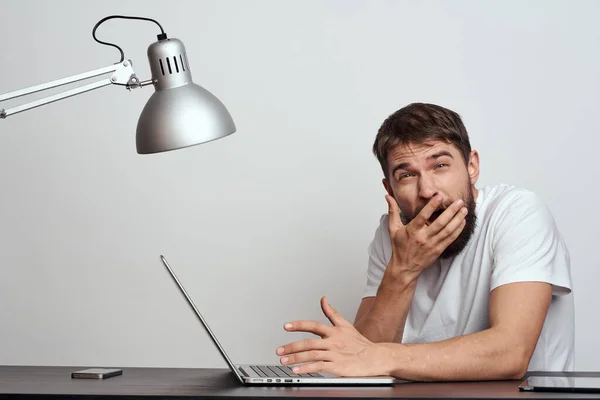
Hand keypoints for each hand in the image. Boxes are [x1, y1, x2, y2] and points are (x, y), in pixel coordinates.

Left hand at [276, 296, 390, 376]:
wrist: (375, 357)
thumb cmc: (360, 343)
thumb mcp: (345, 324)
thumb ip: (331, 312)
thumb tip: (323, 299)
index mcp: (334, 331)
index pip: (313, 325)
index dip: (299, 325)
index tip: (286, 326)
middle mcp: (333, 341)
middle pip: (309, 342)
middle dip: (292, 346)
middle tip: (279, 350)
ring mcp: (335, 354)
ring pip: (311, 354)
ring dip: (296, 358)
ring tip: (283, 360)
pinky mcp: (337, 366)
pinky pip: (319, 367)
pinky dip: (306, 368)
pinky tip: (297, 370)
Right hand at [385, 193, 466, 282]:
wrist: (405, 267)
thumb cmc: (399, 247)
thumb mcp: (393, 229)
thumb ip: (392, 211)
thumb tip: (388, 197)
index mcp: (412, 230)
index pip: (423, 216)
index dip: (432, 205)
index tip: (440, 196)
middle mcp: (423, 237)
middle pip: (440, 223)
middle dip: (451, 211)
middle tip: (459, 201)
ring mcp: (432, 244)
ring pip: (448, 230)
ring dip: (457, 219)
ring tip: (464, 210)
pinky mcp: (438, 250)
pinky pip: (450, 239)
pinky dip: (458, 230)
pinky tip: (462, 222)